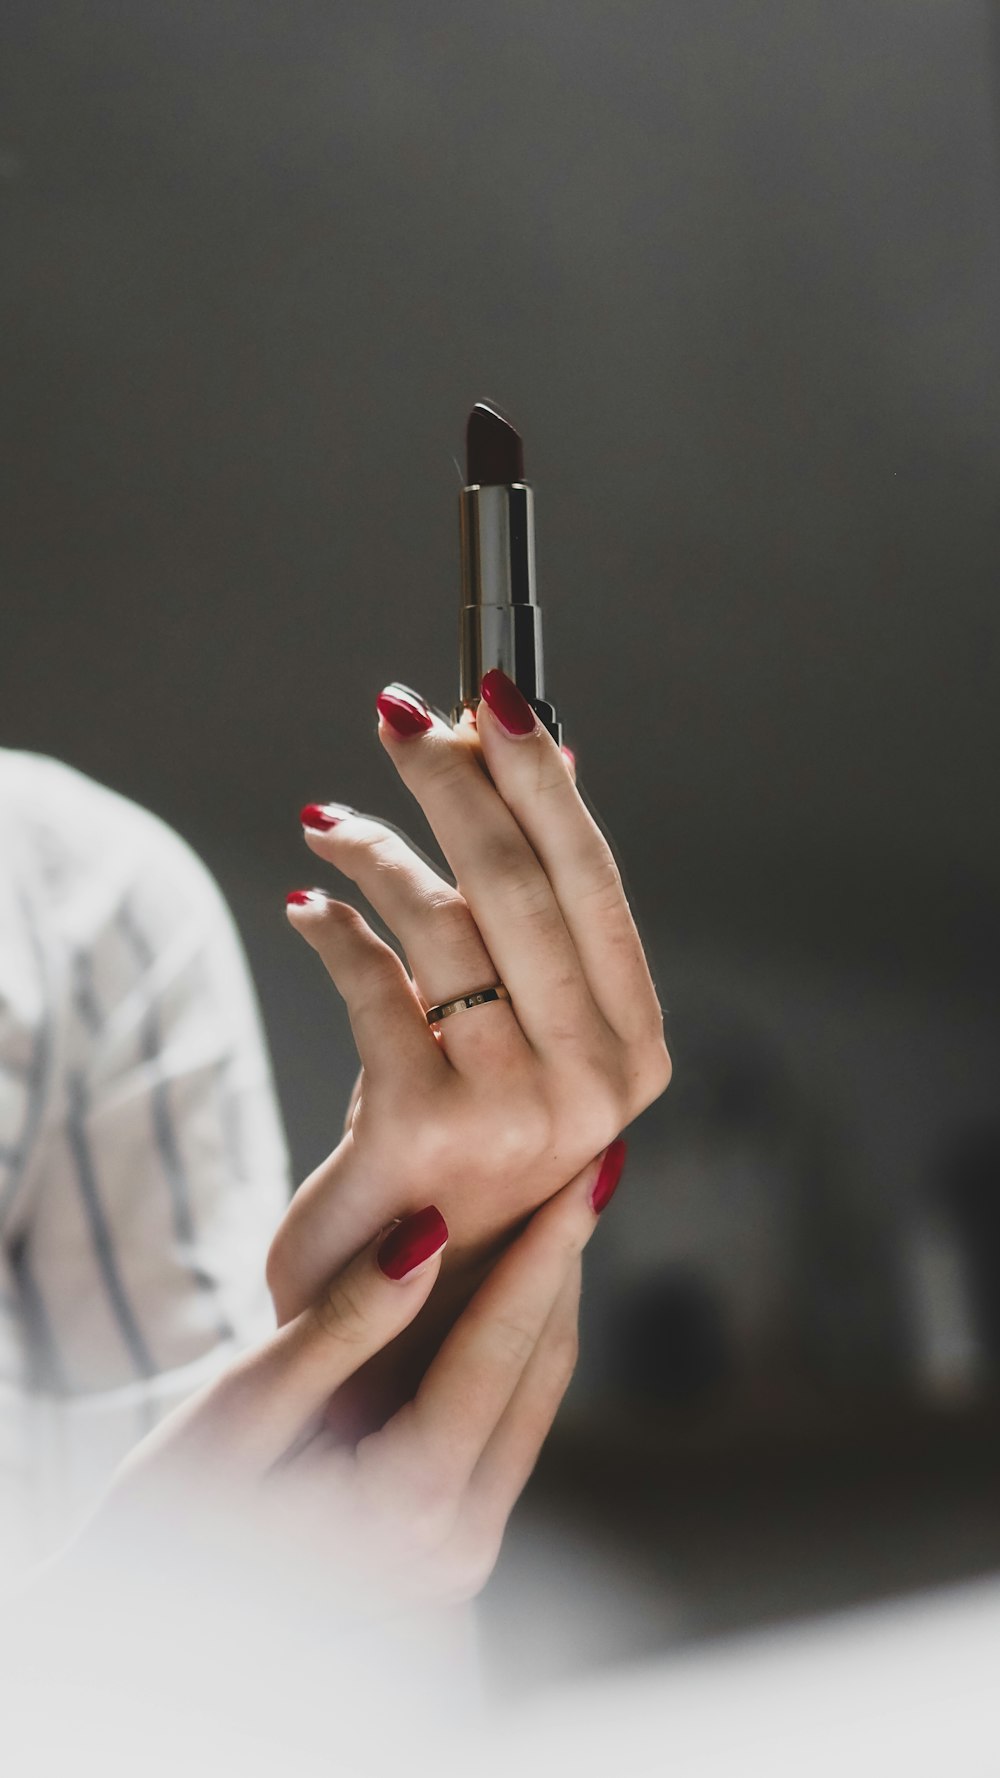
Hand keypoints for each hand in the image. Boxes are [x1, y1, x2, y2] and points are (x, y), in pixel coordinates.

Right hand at [84, 1152, 609, 1617]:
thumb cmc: (175, 1507)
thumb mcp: (245, 1407)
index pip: (499, 1355)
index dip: (547, 1254)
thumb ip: (345, 1323)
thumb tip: (428, 1233)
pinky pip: (502, 1427)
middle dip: (564, 1267)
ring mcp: (458, 1558)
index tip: (588, 1176)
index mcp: (405, 1511)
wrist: (147, 1615)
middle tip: (595, 1169)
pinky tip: (518, 1281)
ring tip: (570, 1209)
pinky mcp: (449, 1549)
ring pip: (530, 1403)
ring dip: (548, 1304)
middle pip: (534, 1377)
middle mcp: (454, 1549)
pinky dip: (513, 1348)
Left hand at [268, 672, 668, 1323]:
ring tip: (327, 824)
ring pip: (439, 925)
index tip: (494, 695)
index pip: (594, 883)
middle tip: (396, 716)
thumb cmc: (471, 1151)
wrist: (410, 1311)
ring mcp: (515, 1112)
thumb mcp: (529, 1035)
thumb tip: (556, 757)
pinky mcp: (422, 1131)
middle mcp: (594, 1081)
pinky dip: (331, 929)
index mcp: (635, 1048)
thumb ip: (546, 913)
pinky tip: (306, 906)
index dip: (543, 780)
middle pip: (519, 887)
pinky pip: (371, 985)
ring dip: (374, 854)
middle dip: (453, 783)